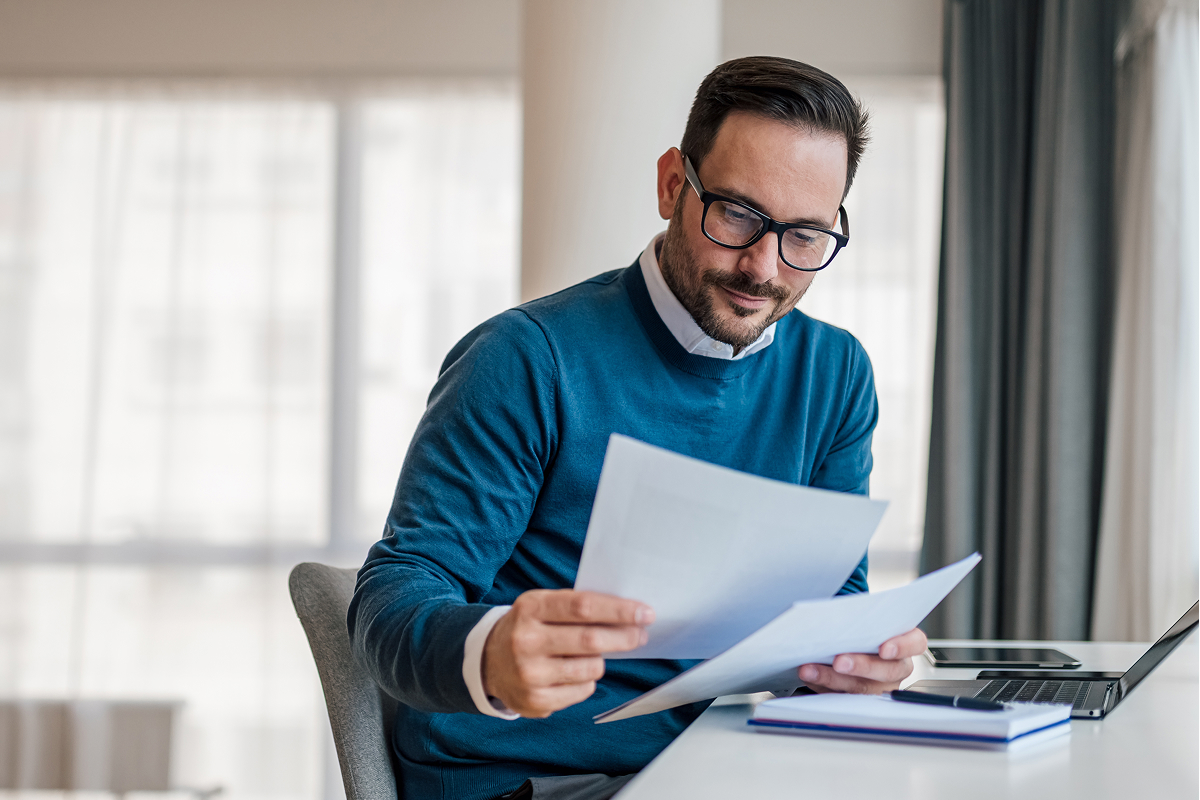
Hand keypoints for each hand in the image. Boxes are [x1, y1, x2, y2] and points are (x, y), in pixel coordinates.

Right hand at [482, 589, 653, 717]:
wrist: (488, 661)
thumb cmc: (529, 627)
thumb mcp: (542, 605)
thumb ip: (578, 606)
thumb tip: (628, 615)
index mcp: (530, 608)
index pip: (583, 607)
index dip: (618, 610)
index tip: (645, 613)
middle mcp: (526, 641)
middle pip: (590, 641)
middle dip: (624, 637)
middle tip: (641, 634)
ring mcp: (529, 674)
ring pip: (591, 668)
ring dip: (601, 661)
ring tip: (591, 655)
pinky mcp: (535, 701)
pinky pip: (583, 690)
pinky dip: (587, 680)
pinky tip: (571, 673)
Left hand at [797, 628, 926, 693]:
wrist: (848, 640)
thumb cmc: (860, 627)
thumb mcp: (865, 618)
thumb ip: (860, 617)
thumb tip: (835, 615)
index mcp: (905, 641)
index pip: (915, 643)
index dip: (902, 647)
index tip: (884, 649)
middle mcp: (897, 666)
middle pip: (888, 671)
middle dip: (861, 666)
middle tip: (839, 662)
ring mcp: (880, 685)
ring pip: (863, 688)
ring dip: (833, 679)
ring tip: (810, 670)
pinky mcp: (859, 697)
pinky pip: (843, 696)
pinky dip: (823, 686)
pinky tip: (810, 676)